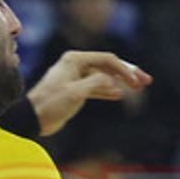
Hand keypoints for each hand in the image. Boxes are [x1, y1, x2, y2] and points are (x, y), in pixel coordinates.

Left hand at [26, 50, 151, 135]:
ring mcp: (76, 77)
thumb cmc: (51, 103)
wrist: (33, 118)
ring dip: (121, 82)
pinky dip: (109, 90)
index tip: (137, 83)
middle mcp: (76, 65)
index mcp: (75, 60)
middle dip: (128, 73)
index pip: (107, 60)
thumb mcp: (76, 92)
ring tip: (138, 87)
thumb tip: (114, 82)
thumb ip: (96, 83)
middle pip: (108, 66)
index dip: (125, 70)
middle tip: (146, 81)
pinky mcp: (76, 90)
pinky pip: (97, 87)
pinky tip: (119, 95)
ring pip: (105, 76)